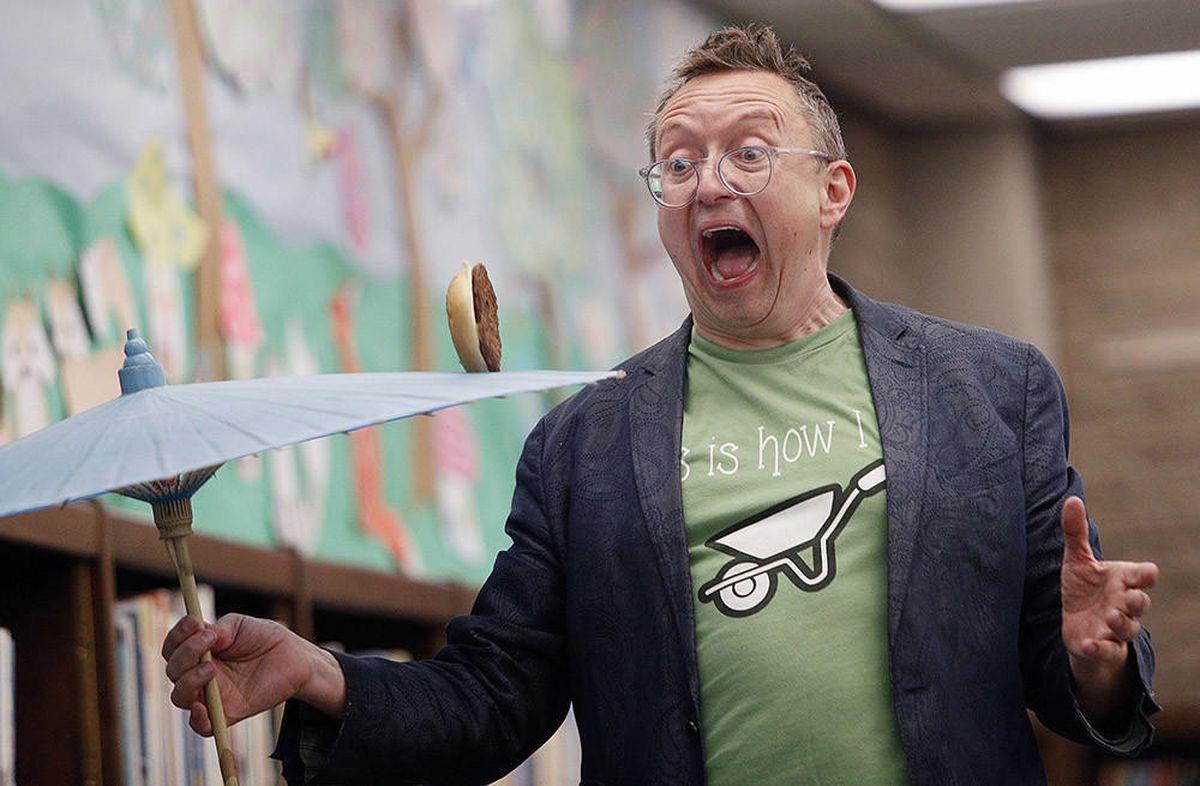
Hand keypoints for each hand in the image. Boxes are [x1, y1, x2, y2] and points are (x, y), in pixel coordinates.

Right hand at [162, 613, 336, 735]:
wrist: (294, 658)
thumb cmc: (265, 639)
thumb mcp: (242, 625)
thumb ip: (222, 628)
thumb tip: (206, 636)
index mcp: (199, 651)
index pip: (173, 647)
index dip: (177, 635)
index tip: (195, 621)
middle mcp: (199, 673)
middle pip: (173, 670)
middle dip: (186, 653)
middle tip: (209, 639)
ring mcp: (211, 694)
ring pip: (180, 696)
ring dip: (189, 680)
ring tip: (211, 667)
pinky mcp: (226, 714)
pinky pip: (200, 726)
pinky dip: (197, 718)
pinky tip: (203, 705)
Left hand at [1060, 496, 1157, 675]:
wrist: (1077, 624)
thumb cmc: (1083, 589)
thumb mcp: (1077, 560)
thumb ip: (1077, 532)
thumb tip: (1072, 499)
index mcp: (1122, 580)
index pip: (1143, 576)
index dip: (1144, 575)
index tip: (1145, 574)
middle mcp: (1124, 604)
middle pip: (1141, 603)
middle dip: (1137, 600)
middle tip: (1128, 596)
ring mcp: (1115, 627)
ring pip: (1129, 628)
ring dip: (1122, 623)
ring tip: (1111, 616)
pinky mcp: (1102, 646)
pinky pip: (1108, 650)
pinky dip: (1100, 648)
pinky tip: (1090, 644)